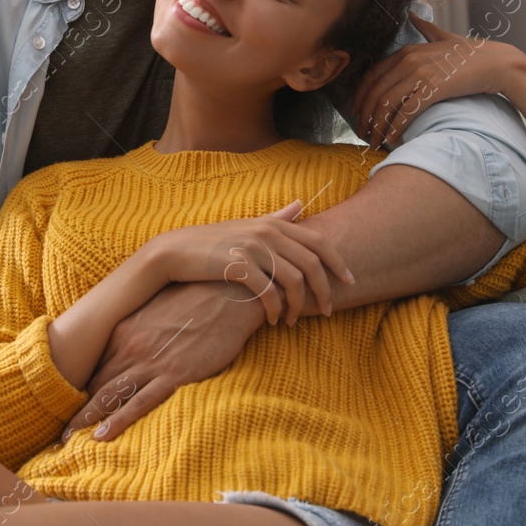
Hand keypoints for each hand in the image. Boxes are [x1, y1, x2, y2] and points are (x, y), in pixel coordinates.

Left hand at [61, 281, 264, 442]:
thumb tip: (131, 344)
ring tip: (68, 439)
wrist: (228, 294)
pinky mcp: (174, 375)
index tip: (71, 404)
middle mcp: (130, 346)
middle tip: (60, 430)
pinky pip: (139, 404)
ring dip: (86, 419)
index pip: (96, 365)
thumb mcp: (157, 309)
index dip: (82, 387)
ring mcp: (151, 362)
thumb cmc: (195, 299)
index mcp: (124, 330)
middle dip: (77, 408)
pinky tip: (101, 436)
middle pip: (96, 383)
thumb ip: (139, 328)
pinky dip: (117, 421)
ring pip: (109, 396)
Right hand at [148, 201, 354, 324]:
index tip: (350, 282)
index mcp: (273, 224)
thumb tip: (300, 204)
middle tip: (328, 311)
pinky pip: (268, 293)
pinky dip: (275, 310)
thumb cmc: (214, 242)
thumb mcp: (247, 226)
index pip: (318, 242)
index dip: (338, 263)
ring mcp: (252, 248)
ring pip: (293, 281)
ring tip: (292, 320)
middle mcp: (267, 232)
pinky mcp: (238, 267)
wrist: (175, 252)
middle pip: (311, 264)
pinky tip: (273, 321)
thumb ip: (277, 218)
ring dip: (298, 306)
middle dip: (324, 291)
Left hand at [351, 12, 525, 147]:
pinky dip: (395, 127)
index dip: (360, 96)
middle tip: (362, 131)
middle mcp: (409, 60)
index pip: (372, 76)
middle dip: (364, 115)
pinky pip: (406, 112)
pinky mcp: (433, 89)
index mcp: (407, 51)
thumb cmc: (473, 54)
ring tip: (374, 140)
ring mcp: (421, 74)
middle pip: (375, 91)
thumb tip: (412, 13)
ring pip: (386, 103)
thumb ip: (426, 28)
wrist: (498, 63)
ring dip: (377, 125)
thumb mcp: (445, 36)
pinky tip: (392, 138)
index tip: (356, 112)